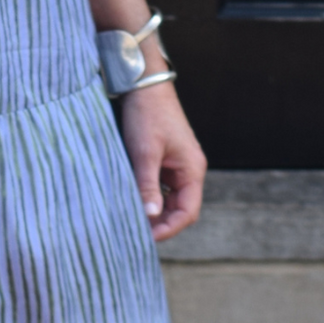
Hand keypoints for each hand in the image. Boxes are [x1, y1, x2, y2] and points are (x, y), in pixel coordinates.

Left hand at [119, 84, 205, 241]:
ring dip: (153, 211)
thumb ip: (148, 186)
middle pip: (179, 208)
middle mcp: (188, 170)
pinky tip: (132, 201)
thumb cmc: (147, 115)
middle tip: (135, 232)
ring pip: (168, 199)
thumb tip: (150, 217)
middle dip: (160, 223)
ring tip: (131, 220)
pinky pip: (160, 186)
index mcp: (192, 170)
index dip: (169, 229)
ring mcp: (176, 165)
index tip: (147, 238)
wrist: (143, 84)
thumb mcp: (145, 153)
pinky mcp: (163, 159)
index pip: (188, 212)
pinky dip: (148, 197)